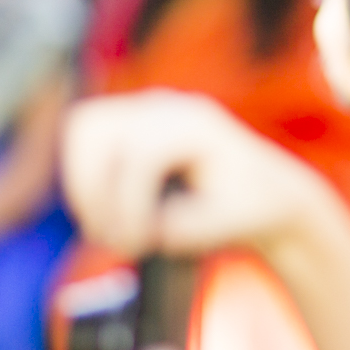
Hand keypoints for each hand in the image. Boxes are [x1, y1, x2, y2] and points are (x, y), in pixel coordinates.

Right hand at [61, 90, 343, 259]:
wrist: (265, 193)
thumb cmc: (247, 208)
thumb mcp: (221, 226)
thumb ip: (181, 227)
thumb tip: (143, 225)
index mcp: (198, 124)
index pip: (139, 154)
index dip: (128, 204)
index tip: (136, 244)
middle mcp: (169, 106)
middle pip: (95, 130)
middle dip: (93, 191)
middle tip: (111, 238)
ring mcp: (147, 108)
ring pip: (84, 130)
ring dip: (84, 186)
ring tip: (107, 231)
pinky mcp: (131, 121)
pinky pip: (87, 139)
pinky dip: (87, 179)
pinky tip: (109, 215)